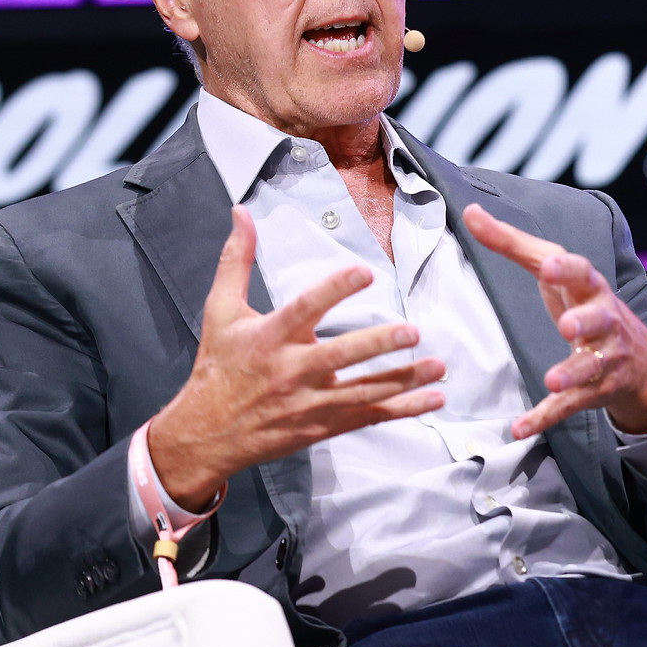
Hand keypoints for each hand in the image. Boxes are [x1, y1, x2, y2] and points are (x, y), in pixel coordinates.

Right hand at [146, 206, 445, 506]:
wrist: (208, 433)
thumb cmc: (218, 367)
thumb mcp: (220, 311)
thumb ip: (236, 261)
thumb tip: (242, 213)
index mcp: (269, 338)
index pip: (304, 309)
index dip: (334, 290)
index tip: (364, 272)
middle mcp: (292, 371)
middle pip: (340, 357)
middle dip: (378, 344)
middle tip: (412, 331)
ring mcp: (311, 402)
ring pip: (364, 391)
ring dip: (404, 379)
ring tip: (438, 366)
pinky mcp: (324, 425)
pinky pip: (369, 416)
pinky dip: (404, 409)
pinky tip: (433, 397)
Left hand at [462, 203, 646, 441]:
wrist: (638, 359)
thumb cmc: (583, 301)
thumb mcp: (555, 271)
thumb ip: (512, 243)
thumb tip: (472, 212)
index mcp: (590, 287)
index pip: (583, 273)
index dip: (568, 271)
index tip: (552, 267)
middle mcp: (603, 322)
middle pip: (600, 320)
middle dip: (586, 322)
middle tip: (569, 326)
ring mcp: (603, 359)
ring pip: (590, 367)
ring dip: (572, 373)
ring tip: (552, 379)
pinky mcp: (593, 392)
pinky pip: (570, 406)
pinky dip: (546, 417)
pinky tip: (521, 428)